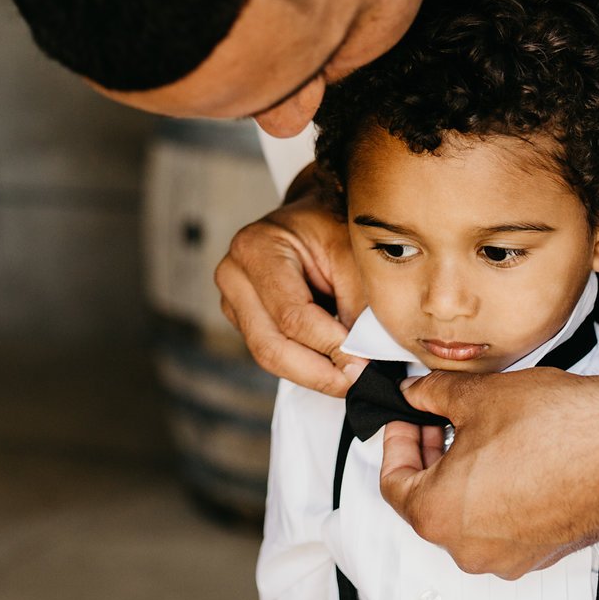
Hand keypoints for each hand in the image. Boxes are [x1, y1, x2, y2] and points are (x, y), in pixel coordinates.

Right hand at [215, 189, 365, 396]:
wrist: (312, 214)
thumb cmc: (332, 225)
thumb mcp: (353, 254)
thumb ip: (358, 305)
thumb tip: (366, 358)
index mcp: (256, 248)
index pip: (291, 315)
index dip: (329, 346)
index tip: (364, 365)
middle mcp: (234, 275)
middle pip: (270, 345)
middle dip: (317, 373)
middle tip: (357, 385)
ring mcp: (233, 299)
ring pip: (268, 355)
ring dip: (312, 373)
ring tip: (350, 378)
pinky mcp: (243, 317)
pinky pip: (272, 350)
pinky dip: (305, 363)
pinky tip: (334, 365)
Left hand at [378, 368, 598, 575]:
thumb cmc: (553, 426)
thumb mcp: (475, 396)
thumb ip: (431, 396)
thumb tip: (414, 395)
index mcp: (438, 515)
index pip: (393, 484)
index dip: (396, 444)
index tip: (407, 420)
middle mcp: (470, 550)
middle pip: (429, 505)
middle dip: (430, 459)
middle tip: (438, 421)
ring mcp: (510, 557)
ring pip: (467, 518)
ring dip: (463, 479)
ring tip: (477, 437)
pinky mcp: (544, 554)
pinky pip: (504, 528)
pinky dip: (497, 498)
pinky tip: (512, 460)